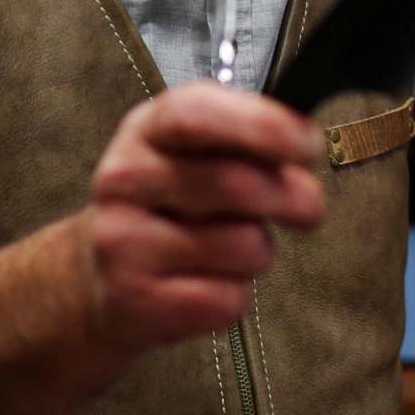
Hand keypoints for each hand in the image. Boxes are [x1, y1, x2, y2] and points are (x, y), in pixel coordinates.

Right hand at [80, 82, 326, 352]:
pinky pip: (229, 299)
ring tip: (228, 248)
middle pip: (238, 184)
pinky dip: (236, 295)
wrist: (106, 278)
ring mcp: (123, 242)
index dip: (265, 126)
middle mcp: (125, 180)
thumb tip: (304, 142)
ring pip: (244, 246)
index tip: (308, 146)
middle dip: (295, 197)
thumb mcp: (200, 152)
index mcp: (147, 129)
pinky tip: (205, 283)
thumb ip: (248, 138)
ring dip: (260, 251)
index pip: (198, 113)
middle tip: (308, 208)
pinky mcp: (136, 300)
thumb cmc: (175, 205)